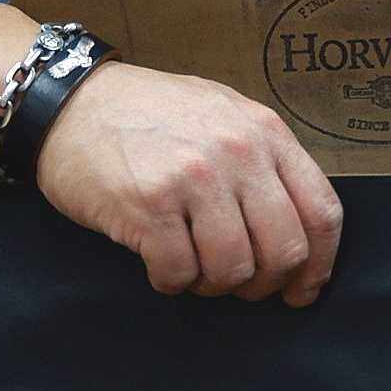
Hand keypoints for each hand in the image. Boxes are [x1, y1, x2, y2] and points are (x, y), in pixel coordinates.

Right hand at [35, 61, 342, 306]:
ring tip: (190, 267)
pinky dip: (170, 281)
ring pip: (232, 270)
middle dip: (263, 284)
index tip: (302, 289)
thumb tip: (293, 229)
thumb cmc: (144, 115)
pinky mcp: (148, 205)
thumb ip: (260, 160)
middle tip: (237, 286)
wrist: (69, 101)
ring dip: (211, 284)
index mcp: (264, 132)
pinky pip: (179, 273)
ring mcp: (193, 179)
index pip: (321, 212)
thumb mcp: (220, 115)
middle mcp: (237, 153)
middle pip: (284, 252)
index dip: (318, 265)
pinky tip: (157, 263)